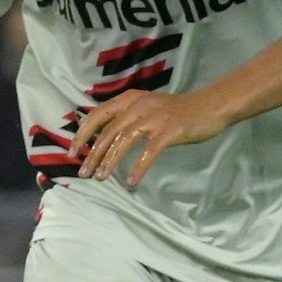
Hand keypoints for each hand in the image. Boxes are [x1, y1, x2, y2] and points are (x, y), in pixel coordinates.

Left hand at [70, 88, 230, 188]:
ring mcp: (154, 118)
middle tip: (83, 173)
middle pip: (108, 131)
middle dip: (92, 154)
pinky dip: (138, 168)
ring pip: (124, 141)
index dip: (82, 134)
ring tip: (100, 178)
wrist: (209, 106)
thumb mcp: (145, 106)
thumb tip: (98, 134)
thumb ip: (124, 116)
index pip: (97, 115)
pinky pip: (149, 152)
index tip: (72, 152)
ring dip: (110, 161)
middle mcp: (138, 105)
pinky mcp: (170, 131)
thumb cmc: (175, 111)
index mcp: (129, 99)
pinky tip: (131, 182)